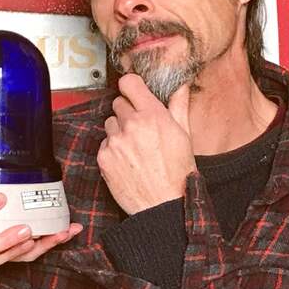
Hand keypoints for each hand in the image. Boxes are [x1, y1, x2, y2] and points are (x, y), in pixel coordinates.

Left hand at [98, 73, 195, 214]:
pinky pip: (104, 143)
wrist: (162, 206)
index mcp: (153, 116)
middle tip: (141, 128)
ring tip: (135, 147)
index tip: (133, 92)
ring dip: (119, 131)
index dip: (131, 86)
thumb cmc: (178, 173)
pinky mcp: (104, 157)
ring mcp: (115, 142)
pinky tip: (128, 160)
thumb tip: (180, 86)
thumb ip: (178, 106)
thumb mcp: (184, 136)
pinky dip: (113, 149)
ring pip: (110, 123)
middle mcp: (131, 125)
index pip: (129, 83)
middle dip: (128, 112)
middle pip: (118, 103)